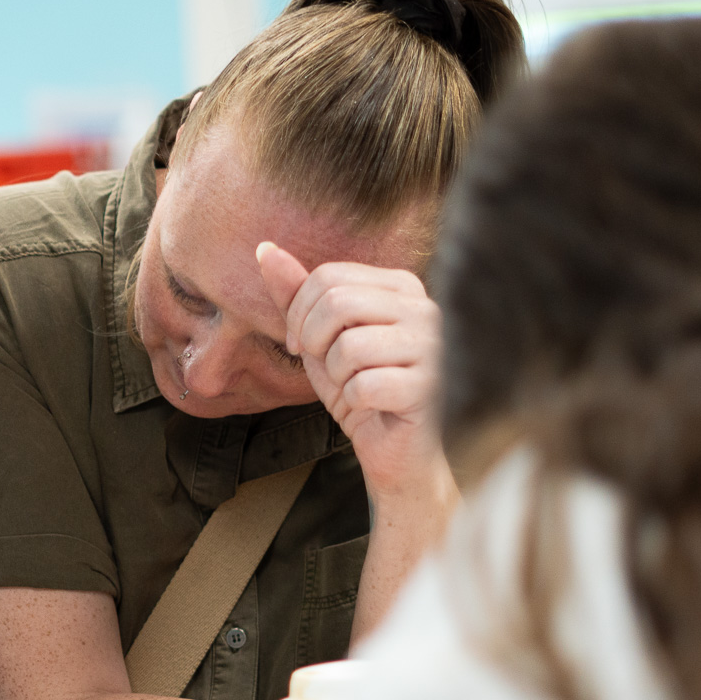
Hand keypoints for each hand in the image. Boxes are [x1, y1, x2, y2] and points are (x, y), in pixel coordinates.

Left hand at [257, 242, 452, 502]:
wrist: (395, 450)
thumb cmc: (359, 389)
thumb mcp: (319, 338)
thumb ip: (296, 294)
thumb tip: (264, 249)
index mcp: (402, 286)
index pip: (329, 276)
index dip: (298, 314)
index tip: (302, 345)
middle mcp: (426, 307)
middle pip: (337, 302)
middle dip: (312, 341)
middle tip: (323, 367)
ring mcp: (435, 346)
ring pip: (349, 346)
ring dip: (336, 376)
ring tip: (354, 387)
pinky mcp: (432, 387)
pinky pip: (365, 385)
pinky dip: (354, 401)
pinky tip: (372, 407)